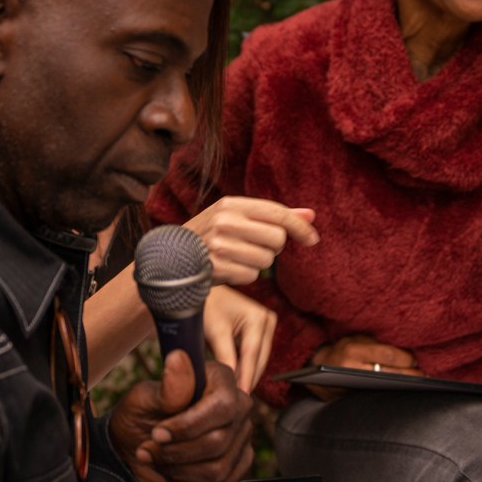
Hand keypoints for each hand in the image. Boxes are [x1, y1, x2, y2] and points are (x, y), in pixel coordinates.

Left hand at [109, 351, 253, 481]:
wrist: (137, 445)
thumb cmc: (142, 414)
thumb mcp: (144, 398)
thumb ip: (167, 386)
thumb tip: (179, 358)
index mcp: (220, 380)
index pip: (222, 406)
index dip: (188, 425)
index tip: (158, 433)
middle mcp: (238, 407)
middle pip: (218, 442)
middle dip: (176, 452)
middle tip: (150, 447)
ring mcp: (241, 437)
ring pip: (218, 468)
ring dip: (178, 471)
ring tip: (158, 460)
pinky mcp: (238, 465)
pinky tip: (172, 475)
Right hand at [184, 196, 318, 285]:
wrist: (169, 258)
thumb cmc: (211, 237)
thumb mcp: (237, 219)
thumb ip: (274, 217)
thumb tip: (311, 215)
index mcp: (231, 204)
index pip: (277, 213)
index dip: (300, 227)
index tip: (313, 240)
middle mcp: (224, 221)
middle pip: (277, 239)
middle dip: (273, 248)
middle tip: (256, 248)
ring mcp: (218, 245)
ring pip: (266, 260)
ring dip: (258, 264)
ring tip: (238, 259)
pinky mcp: (215, 267)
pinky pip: (251, 276)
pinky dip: (245, 276)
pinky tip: (229, 270)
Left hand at [203, 285, 274, 391]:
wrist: (204, 291)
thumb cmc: (207, 304)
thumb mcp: (215, 332)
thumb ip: (225, 356)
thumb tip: (232, 379)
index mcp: (258, 318)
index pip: (252, 355)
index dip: (246, 377)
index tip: (241, 395)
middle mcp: (267, 320)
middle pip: (259, 358)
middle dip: (248, 377)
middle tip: (238, 399)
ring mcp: (266, 324)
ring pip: (258, 358)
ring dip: (247, 373)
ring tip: (236, 391)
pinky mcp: (260, 329)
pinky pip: (254, 353)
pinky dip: (246, 364)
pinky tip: (237, 377)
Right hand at [306, 334, 421, 400]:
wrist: (316, 369)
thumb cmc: (343, 350)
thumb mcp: (356, 339)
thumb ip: (376, 343)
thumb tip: (406, 350)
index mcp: (354, 350)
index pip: (387, 354)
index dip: (405, 358)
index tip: (416, 360)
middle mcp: (351, 368)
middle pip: (389, 374)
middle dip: (410, 376)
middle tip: (424, 376)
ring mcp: (350, 386)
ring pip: (384, 388)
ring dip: (403, 387)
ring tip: (418, 385)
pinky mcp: (352, 398)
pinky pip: (376, 397)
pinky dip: (391, 394)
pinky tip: (403, 392)